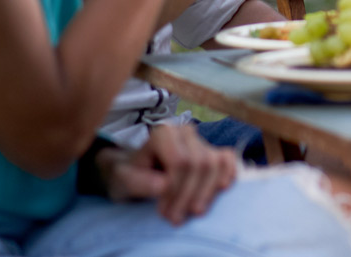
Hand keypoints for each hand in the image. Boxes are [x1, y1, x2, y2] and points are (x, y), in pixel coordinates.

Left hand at [96, 123, 236, 223]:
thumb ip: (139, 182)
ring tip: (192, 213)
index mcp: (163, 133)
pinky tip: (221, 190)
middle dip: (190, 195)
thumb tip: (164, 185)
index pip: (180, 161)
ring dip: (207, 193)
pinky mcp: (212, 150)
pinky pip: (228, 159)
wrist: (134, 169)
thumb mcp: (123, 179)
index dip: (176, 189)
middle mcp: (185, 131)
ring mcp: (200, 139)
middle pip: (199, 164)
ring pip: (215, 164)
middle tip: (175, 219)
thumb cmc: (128, 174)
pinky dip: (228, 174)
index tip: (163, 211)